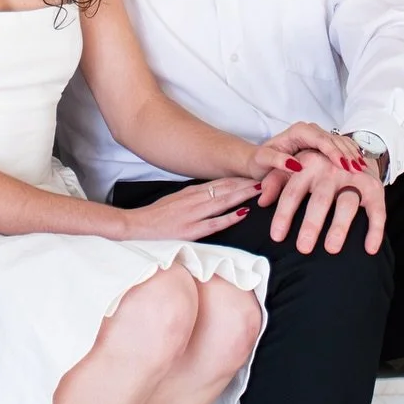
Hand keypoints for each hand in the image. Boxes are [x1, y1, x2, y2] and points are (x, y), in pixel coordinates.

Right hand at [114, 177, 261, 241]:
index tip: (257, 173)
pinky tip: (243, 213)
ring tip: (262, 189)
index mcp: (192, 192)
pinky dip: (229, 217)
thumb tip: (216, 193)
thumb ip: (196, 197)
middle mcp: (195, 199)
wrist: (136, 226)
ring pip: (223, 201)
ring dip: (243, 194)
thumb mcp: (177, 199)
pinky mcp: (190, 230)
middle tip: (268, 176)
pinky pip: (213, 223)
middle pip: (226, 188)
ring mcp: (193, 214)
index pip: (221, 182)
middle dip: (247, 182)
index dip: (241, 177)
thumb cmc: (157, 215)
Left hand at [248, 121, 374, 182]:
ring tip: (364, 170)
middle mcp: (310, 131)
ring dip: (352, 155)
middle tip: (359, 170)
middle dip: (347, 154)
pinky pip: (342, 147)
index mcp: (298, 131)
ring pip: (340, 143)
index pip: (320, 139)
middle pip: (334, 140)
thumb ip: (277, 160)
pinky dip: (351, 156)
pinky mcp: (324, 144)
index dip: (333, 152)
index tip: (343, 165)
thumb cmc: (260, 162)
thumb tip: (295, 165)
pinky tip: (361, 167)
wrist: (260, 160)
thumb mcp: (263, 161)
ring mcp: (318, 136)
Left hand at [257, 147, 386, 254]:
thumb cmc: (316, 167)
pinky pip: (377, 210)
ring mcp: (354, 178)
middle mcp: (331, 170)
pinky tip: (369, 249)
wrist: (354, 152)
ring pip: (347, 203)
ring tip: (331, 250)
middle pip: (320, 199)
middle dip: (311, 224)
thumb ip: (275, 181)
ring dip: (339, 226)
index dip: (284, 214)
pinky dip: (375, 229)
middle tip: (303, 249)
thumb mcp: (293, 167)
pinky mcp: (374, 188)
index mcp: (308, 165)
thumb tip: (261, 201)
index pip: (292, 191)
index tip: (276, 237)